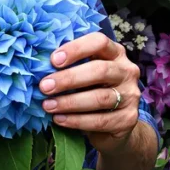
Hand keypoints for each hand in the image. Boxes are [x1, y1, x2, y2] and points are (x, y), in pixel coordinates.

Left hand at [38, 32, 142, 154]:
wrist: (113, 127)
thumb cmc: (91, 91)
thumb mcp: (83, 75)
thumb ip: (69, 66)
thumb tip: (38, 66)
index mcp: (115, 53)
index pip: (99, 42)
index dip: (76, 49)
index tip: (53, 60)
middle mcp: (127, 71)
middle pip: (100, 70)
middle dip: (69, 78)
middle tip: (44, 86)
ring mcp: (131, 95)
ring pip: (100, 97)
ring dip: (69, 102)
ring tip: (48, 105)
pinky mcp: (129, 119)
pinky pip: (101, 120)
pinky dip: (77, 120)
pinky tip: (60, 119)